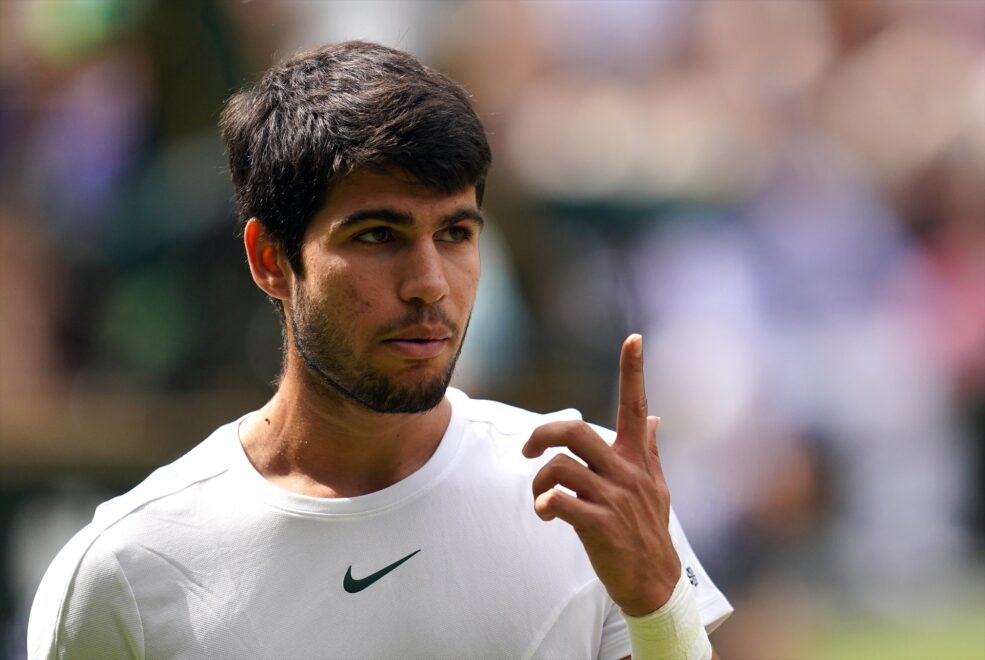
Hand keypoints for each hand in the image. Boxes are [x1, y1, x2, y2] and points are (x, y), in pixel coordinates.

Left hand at [522, 334, 680, 616]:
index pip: (636, 407)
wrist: (655, 583)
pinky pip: (561, 500)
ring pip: (560, 466)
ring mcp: (613, 498)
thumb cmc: (648, 530)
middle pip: (575, 430)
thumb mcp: (656, 487)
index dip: (634, 372)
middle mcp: (626, 472)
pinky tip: (546, 514)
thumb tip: (655, 418)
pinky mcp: (600, 525)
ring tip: (541, 497)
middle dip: (542, 432)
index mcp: (636, 459)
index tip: (633, 338)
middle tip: (528, 449)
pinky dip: (545, 503)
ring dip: (539, 479)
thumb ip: (648, 450)